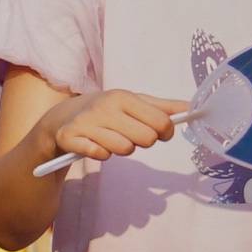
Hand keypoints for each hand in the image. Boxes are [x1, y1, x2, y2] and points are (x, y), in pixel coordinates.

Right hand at [32, 87, 184, 172]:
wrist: (60, 117)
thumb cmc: (105, 111)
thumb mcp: (132, 103)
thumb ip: (162, 107)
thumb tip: (191, 108)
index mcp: (122, 97)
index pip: (161, 122)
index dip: (165, 132)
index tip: (159, 132)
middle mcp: (104, 107)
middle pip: (147, 138)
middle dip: (143, 142)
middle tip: (131, 136)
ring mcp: (86, 123)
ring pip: (125, 148)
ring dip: (122, 149)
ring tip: (112, 140)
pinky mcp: (70, 138)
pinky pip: (99, 154)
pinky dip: (101, 154)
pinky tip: (95, 146)